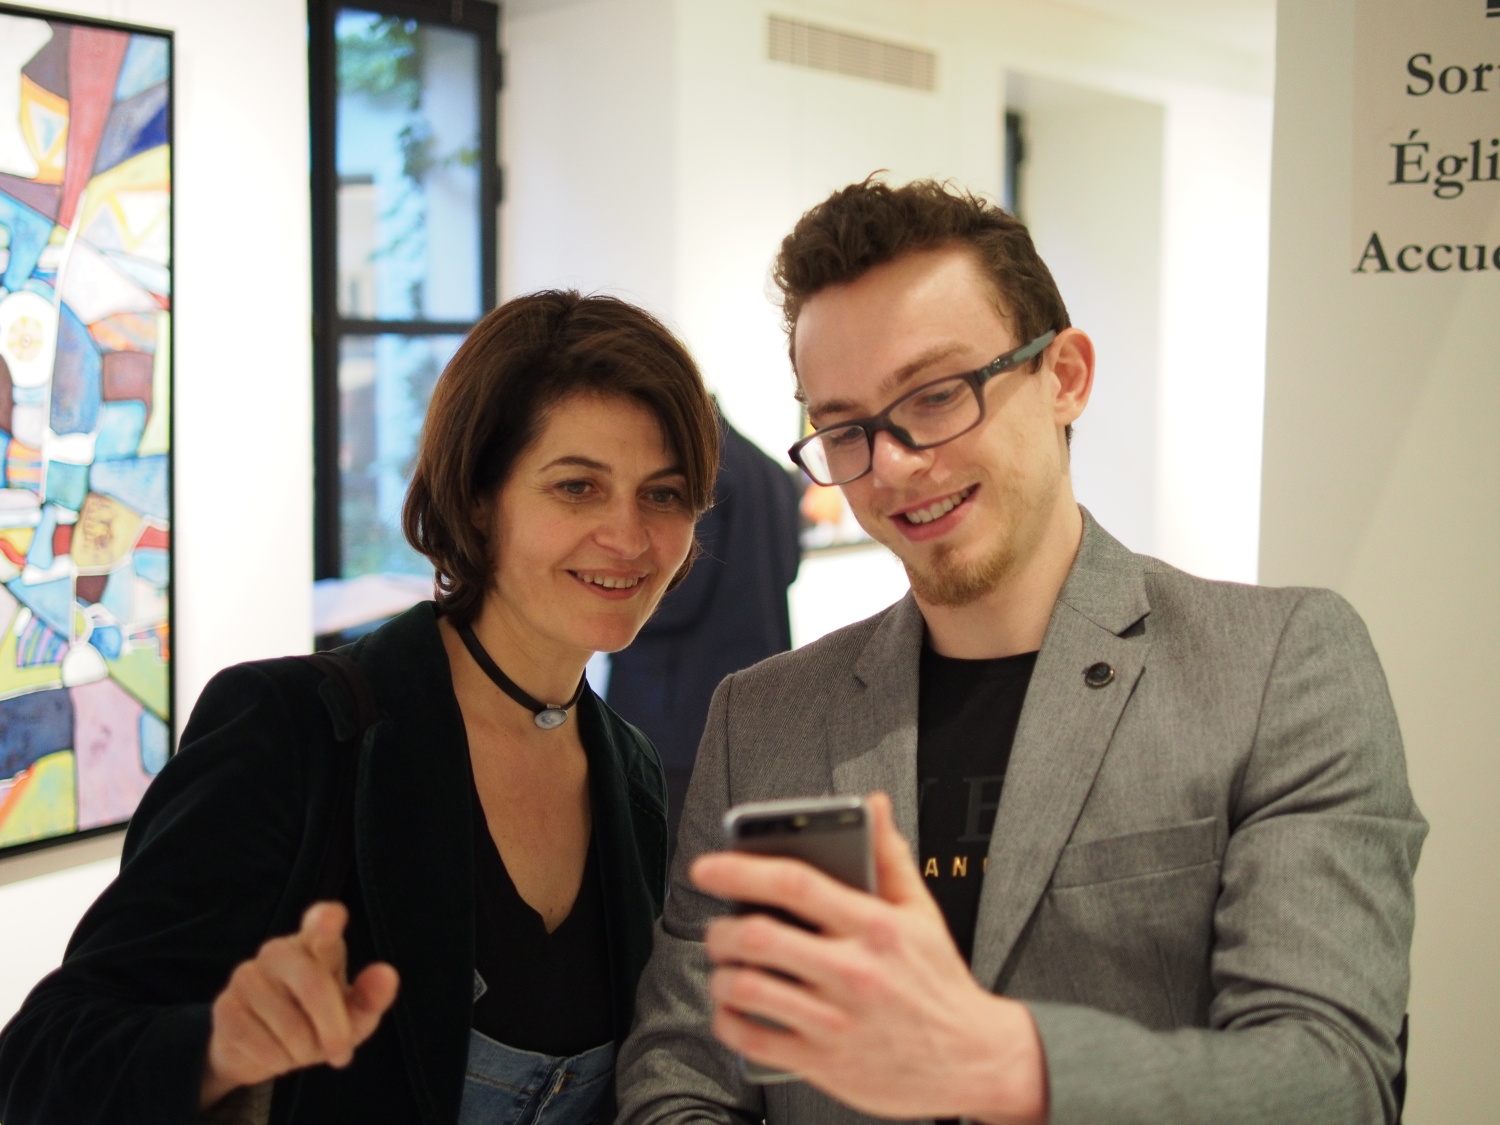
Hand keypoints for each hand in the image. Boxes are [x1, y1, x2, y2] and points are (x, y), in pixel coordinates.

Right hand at [199, 902, 399, 1108]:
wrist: (262, 1049)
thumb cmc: (317, 1021)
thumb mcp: (352, 1015)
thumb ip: (372, 996)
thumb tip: (387, 975)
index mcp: (317, 943)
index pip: (321, 921)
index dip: (326, 920)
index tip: (332, 919)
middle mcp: (279, 950)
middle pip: (314, 986)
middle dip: (334, 1029)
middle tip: (341, 1053)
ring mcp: (247, 976)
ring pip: (290, 1025)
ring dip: (304, 1052)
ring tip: (301, 1048)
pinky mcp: (225, 1008)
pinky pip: (263, 1046)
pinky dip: (279, 1061)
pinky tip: (276, 1051)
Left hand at [692, 792, 1046, 1122]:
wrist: (974, 1059)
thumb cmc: (939, 983)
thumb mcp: (922, 913)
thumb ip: (890, 855)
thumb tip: (872, 804)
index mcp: (874, 926)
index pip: (795, 883)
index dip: (741, 869)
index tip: (707, 867)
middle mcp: (853, 972)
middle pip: (759, 937)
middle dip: (720, 929)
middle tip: (716, 928)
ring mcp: (835, 1020)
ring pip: (748, 989)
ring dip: (721, 975)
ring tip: (724, 968)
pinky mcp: (825, 1062)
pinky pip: (753, 1040)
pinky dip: (727, 1022)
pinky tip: (732, 1011)